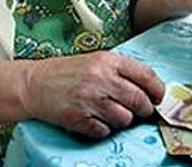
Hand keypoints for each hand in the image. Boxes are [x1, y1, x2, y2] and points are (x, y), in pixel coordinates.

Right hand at [23, 51, 163, 137]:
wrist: (33, 83)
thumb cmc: (66, 72)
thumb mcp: (95, 61)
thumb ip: (120, 71)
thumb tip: (149, 90)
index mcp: (108, 60)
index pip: (146, 75)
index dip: (157, 90)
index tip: (159, 98)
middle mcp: (101, 78)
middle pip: (139, 101)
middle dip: (144, 110)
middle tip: (139, 111)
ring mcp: (89, 99)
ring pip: (124, 119)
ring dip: (122, 121)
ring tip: (109, 113)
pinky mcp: (78, 118)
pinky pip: (104, 131)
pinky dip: (103, 129)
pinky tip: (94, 119)